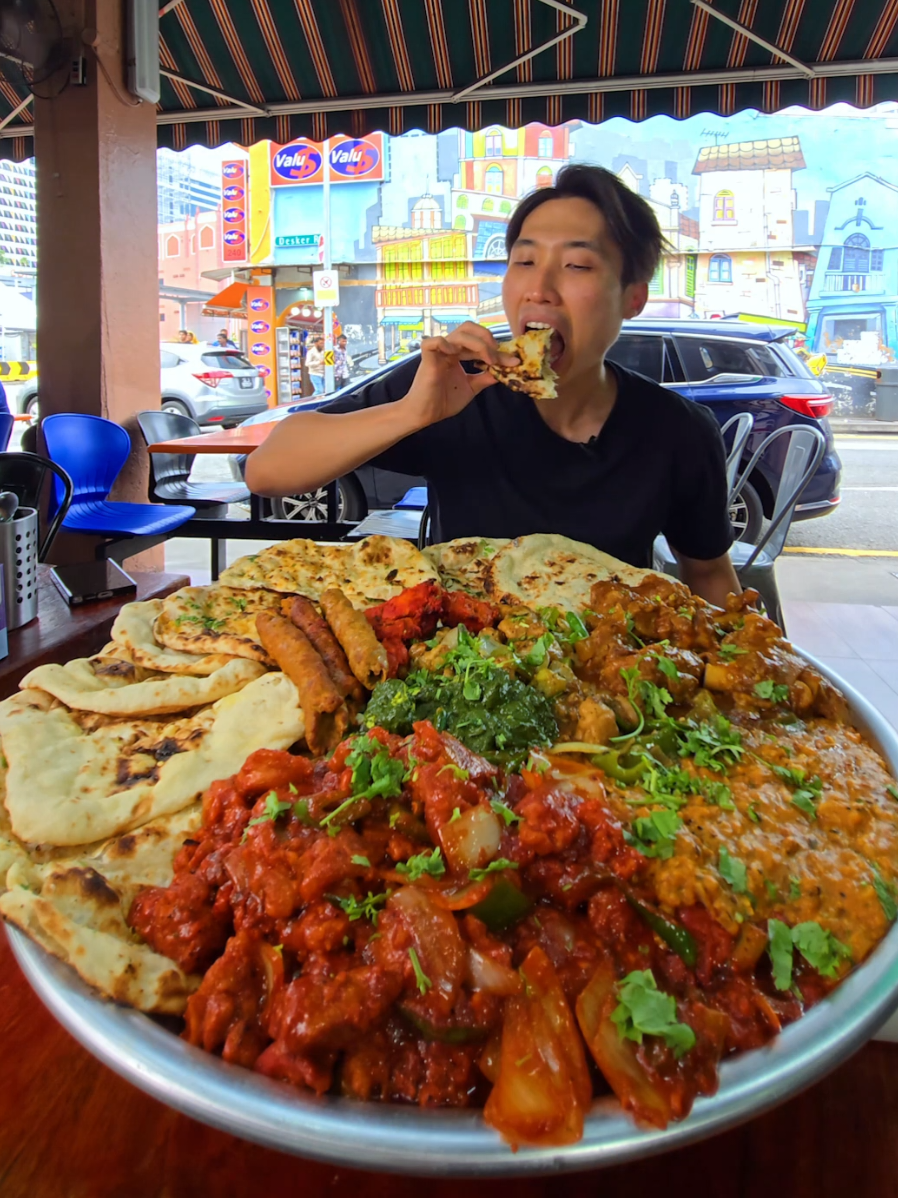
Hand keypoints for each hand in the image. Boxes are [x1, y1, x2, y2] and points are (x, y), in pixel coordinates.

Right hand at [399, 322, 517, 428]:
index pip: (479, 342)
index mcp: (457, 354)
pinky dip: (445, 343)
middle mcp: (449, 349)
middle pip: (469, 328)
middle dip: (487, 338)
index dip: (498, 350)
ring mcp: (438, 352)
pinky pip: (433, 342)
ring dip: (478, 344)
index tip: (513, 361)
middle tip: (497, 354)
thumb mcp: (471, 388)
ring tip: (488, 359)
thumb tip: (504, 370)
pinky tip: (456, 354)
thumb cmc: (443, 401)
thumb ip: (485, 377)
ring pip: (458, 334)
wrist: (425, 415)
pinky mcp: (427, 359)